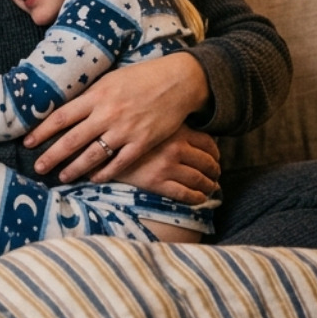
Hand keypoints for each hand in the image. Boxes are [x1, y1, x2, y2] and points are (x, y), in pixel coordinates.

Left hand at [26, 52, 210, 182]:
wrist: (177, 82)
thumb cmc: (140, 78)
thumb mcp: (109, 80)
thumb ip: (89, 96)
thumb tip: (66, 109)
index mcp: (96, 95)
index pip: (61, 116)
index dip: (42, 131)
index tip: (28, 142)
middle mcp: (107, 114)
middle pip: (72, 139)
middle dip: (52, 156)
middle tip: (38, 168)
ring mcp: (125, 130)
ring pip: (93, 155)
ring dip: (75, 168)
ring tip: (62, 177)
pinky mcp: (142, 142)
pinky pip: (120, 162)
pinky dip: (105, 172)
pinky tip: (94, 178)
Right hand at [96, 124, 219, 203]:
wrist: (100, 144)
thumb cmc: (125, 128)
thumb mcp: (151, 118)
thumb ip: (168, 121)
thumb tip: (182, 123)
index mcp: (177, 131)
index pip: (208, 143)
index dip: (215, 153)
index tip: (215, 159)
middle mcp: (175, 148)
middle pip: (207, 162)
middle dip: (214, 172)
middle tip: (215, 176)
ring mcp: (167, 166)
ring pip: (199, 179)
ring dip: (209, 186)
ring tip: (210, 188)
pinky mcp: (157, 182)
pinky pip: (185, 193)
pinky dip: (196, 198)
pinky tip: (200, 199)